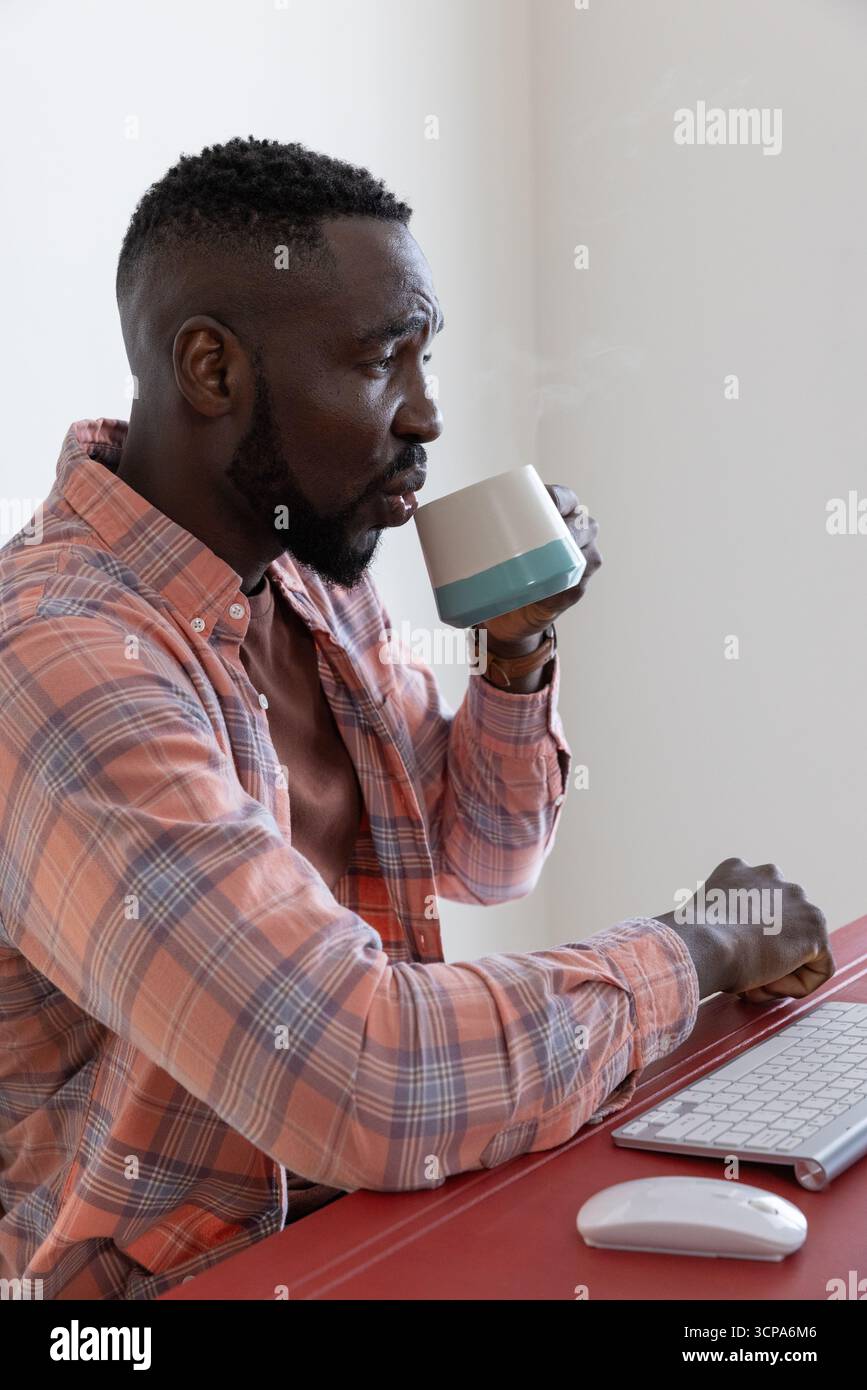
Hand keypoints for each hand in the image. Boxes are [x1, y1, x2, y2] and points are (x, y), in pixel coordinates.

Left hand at [479, 485, 600, 652]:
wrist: (504, 618)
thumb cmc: (496, 574)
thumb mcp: (486, 547)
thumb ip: (467, 530)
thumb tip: (423, 513)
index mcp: (553, 519)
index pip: (565, 499)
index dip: (558, 497)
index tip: (543, 499)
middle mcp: (573, 537)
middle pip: (583, 522)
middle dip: (570, 521)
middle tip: (545, 528)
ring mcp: (577, 564)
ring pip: (587, 550)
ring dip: (576, 549)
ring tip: (555, 552)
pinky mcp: (574, 589)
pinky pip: (580, 580)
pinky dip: (574, 579)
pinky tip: (568, 577)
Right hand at [655, 858, 834, 1001]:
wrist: (705, 943)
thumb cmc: (693, 940)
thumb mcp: (703, 918)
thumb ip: (724, 921)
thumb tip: (733, 946)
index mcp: (738, 870)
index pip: (755, 903)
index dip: (743, 936)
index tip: (729, 954)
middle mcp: (770, 875)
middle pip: (781, 921)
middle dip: (767, 948)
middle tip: (743, 969)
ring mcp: (797, 899)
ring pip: (799, 945)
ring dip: (780, 967)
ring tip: (753, 978)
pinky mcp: (815, 928)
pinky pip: (816, 969)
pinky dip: (794, 985)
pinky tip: (767, 982)